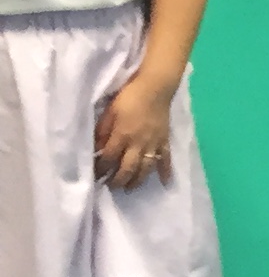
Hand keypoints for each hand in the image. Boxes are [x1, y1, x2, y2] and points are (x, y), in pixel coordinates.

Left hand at [93, 70, 178, 188]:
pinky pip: (166, 159)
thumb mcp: (109, 112)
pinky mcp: (164, 141)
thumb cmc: (128, 97)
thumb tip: (96, 149)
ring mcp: (153, 144)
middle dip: (118, 180)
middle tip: (111, 187)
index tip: (95, 176)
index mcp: (122, 135)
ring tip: (129, 188)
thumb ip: (103, 131)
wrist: (155, 88)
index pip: (109, 157)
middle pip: (127, 168)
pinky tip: (165, 182)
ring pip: (145, 168)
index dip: (101, 169)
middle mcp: (138, 143)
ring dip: (137, 180)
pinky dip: (165, 171)